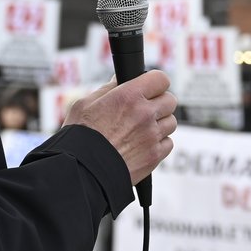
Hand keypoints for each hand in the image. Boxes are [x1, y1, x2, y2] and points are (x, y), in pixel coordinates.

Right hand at [64, 70, 177, 184]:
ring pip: (171, 122)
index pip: (161, 79)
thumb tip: (119, 80)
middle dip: (159, 102)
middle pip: (170, 100)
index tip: (150, 88)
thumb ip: (108, 89)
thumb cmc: (80, 137)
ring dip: (159, 123)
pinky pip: (168, 143)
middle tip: (145, 109)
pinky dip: (159, 143)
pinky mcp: (154, 156)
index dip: (155, 83)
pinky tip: (142, 144)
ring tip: (141, 129)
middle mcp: (145, 114)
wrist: (82, 172)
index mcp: (129, 96)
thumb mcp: (86, 104)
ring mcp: (152, 136)